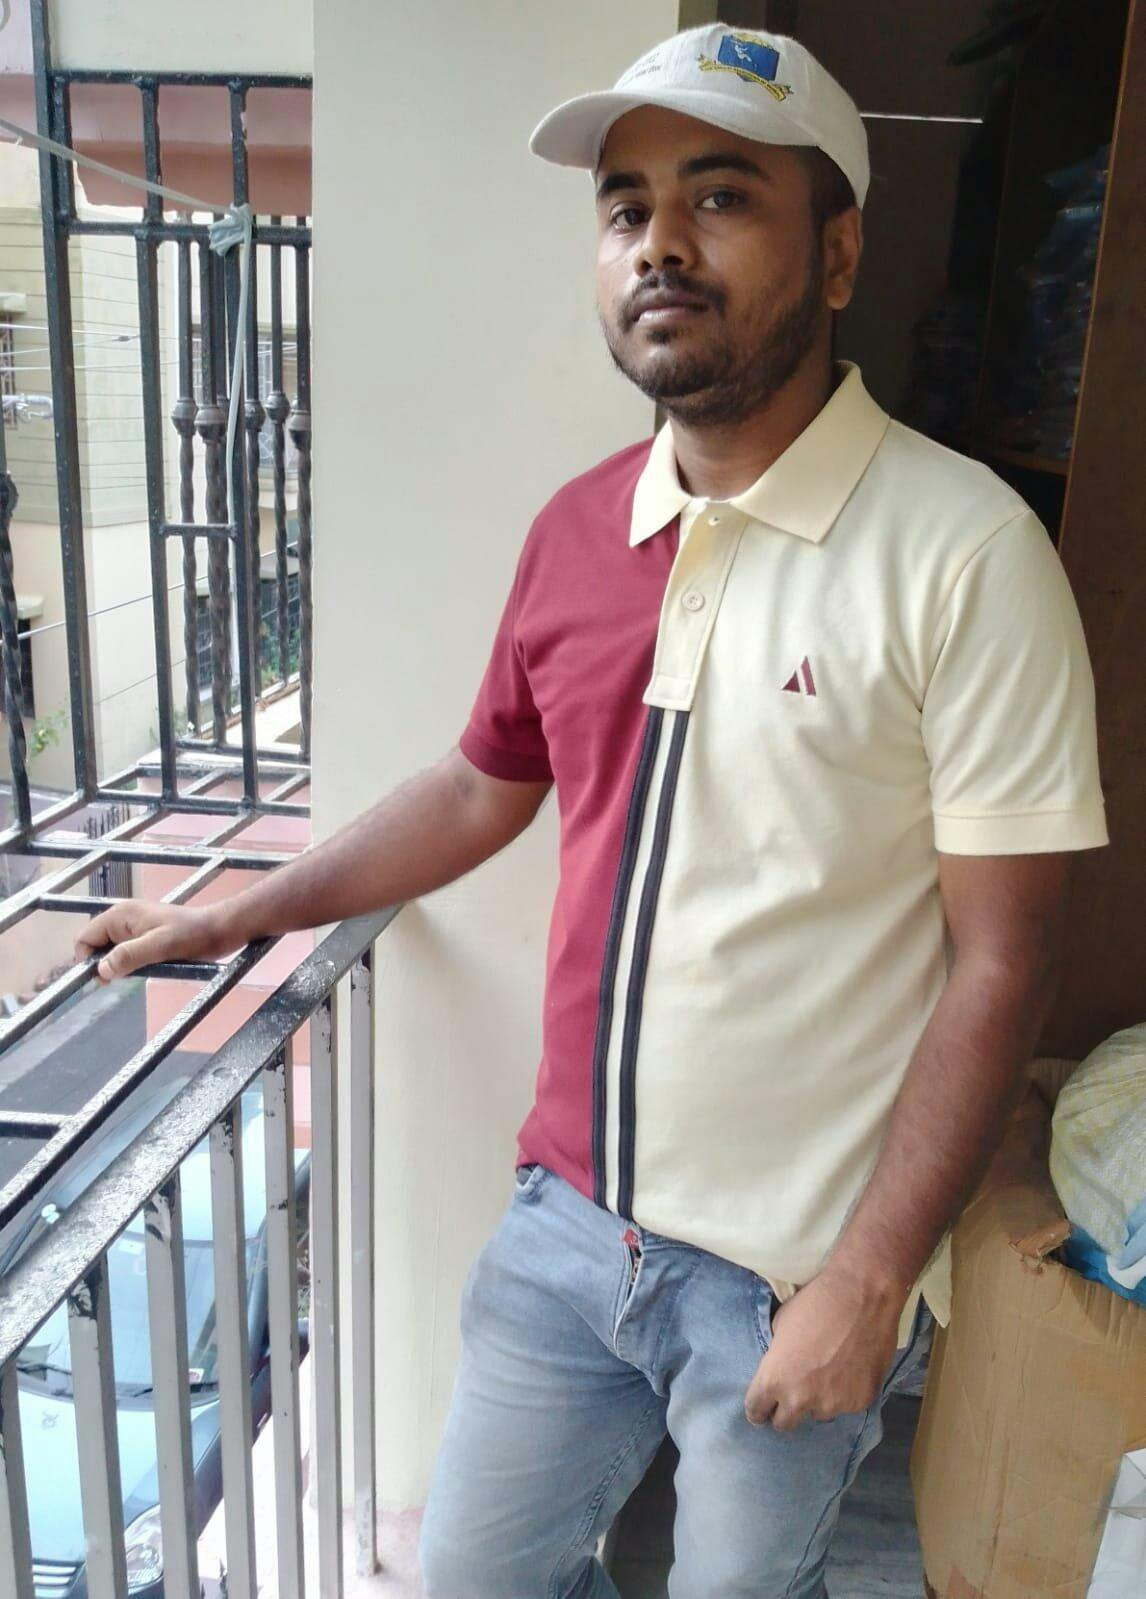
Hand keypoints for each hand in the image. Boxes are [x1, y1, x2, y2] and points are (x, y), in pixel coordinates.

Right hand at [74, 900, 237, 982]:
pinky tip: (147, 967)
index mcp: (120, 915)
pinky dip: (131, 963)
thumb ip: (128, 956)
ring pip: (111, 951)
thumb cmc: (191, 936)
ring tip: (140, 970)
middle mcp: (122, 918)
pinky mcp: (145, 935)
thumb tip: (100, 970)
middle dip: (104, 963)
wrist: (219, 931)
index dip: (88, 961)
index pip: (84, 939)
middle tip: (126, 976)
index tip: (106, 979)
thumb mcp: (159, 947)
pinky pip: (127, 952)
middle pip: (95, 945)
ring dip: (119, 965)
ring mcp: (134, 926)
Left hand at [744, 1264, 903, 1431]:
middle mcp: (801, 1400)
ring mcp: (833, 1404)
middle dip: (784, 1411)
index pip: (756, 1411)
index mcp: (775, 1380)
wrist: (862, 1295)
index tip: (763, 1404)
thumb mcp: (780, 1326)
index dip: (758, 1407)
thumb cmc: (815, 1303)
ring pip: (818, 1413)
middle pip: (784, 1424)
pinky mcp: (861, 1402)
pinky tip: (850, 1369)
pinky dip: (845, 1393)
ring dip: (818, 1400)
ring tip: (829, 1372)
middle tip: (793, 1393)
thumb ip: (778, 1357)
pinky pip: (846, 1404)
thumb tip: (782, 1368)